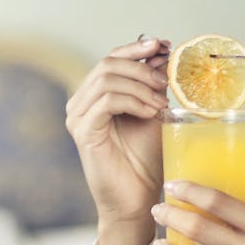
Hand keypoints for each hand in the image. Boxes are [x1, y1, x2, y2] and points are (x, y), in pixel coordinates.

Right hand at [65, 37, 169, 244]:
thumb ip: (153, 85)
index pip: (112, 58)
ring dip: (140, 86)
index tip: (163, 45)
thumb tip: (163, 52)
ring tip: (161, 104)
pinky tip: (150, 113)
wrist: (138, 200)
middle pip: (108, 63)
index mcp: (95, 96)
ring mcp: (78, 117)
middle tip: (166, 82)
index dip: (137, 47)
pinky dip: (133, 101)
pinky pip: (106, 101)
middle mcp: (81, 103)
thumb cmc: (146, 161)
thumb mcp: (154, 113)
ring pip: (107, 78)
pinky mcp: (83, 132)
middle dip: (142, 67)